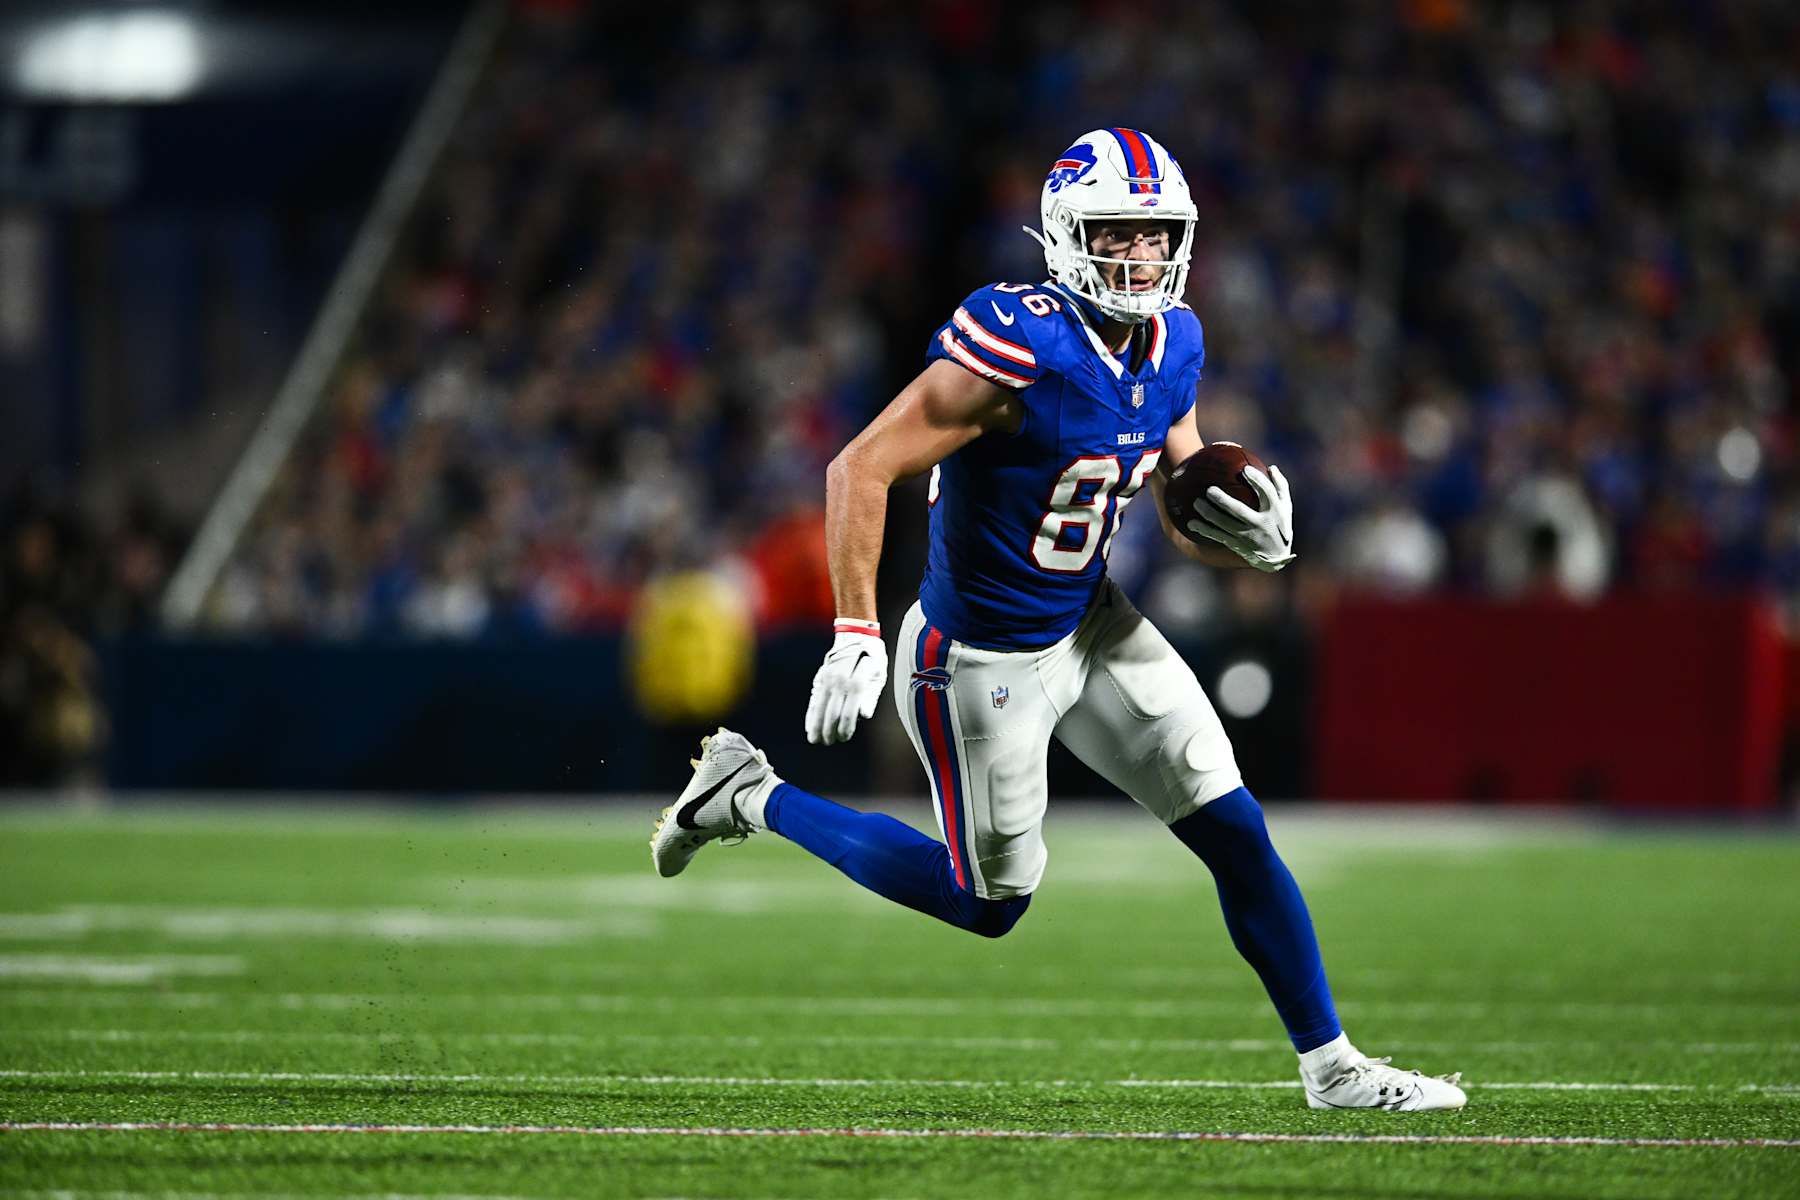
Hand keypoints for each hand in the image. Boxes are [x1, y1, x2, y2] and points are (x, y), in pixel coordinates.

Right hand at [805, 627, 887, 744]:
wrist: (855, 636)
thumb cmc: (872, 658)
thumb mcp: (879, 675)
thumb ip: (871, 696)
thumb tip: (864, 715)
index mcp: (856, 680)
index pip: (849, 710)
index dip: (846, 726)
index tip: (845, 737)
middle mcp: (839, 679)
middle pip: (832, 711)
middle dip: (830, 730)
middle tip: (831, 742)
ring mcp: (827, 678)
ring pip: (820, 706)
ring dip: (817, 725)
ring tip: (816, 739)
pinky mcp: (820, 678)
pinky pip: (814, 699)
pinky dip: (811, 713)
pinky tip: (809, 726)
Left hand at [1186, 464, 1295, 571]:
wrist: (1276, 557)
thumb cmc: (1280, 525)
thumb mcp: (1286, 507)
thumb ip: (1280, 486)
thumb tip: (1271, 467)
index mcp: (1275, 511)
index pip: (1267, 493)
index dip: (1257, 480)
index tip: (1244, 469)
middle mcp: (1261, 524)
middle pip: (1240, 510)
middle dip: (1224, 501)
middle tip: (1210, 489)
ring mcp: (1248, 536)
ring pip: (1225, 524)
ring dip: (1209, 514)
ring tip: (1196, 503)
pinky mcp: (1238, 545)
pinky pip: (1218, 536)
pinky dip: (1204, 530)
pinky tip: (1191, 523)